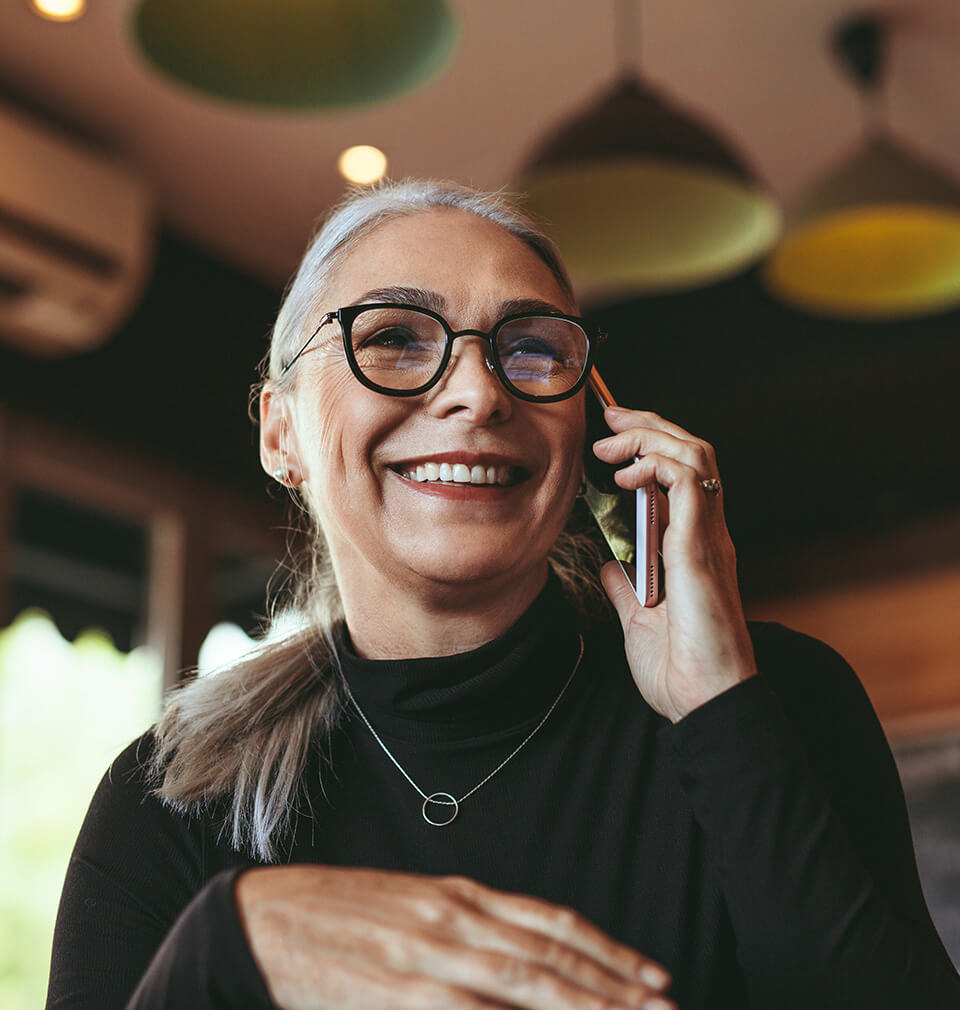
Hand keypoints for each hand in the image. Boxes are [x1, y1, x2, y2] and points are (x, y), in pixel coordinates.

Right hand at [236, 865, 674, 1009]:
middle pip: (550, 959)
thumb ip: (470, 925)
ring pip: (524, 989)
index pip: (550, 923)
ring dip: (582, 1009)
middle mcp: (453, 921)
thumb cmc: (345, 912)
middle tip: (666, 1008)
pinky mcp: (398, 995)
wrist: (267, 918)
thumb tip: (530, 953)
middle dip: (614, 989)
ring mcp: (427, 960)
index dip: (606, 950)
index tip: (652, 975)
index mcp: (459, 894)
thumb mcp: (415, 903)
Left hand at [593, 407, 756, 722]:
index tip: (610, 434)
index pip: (681, 473)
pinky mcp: (701, 549)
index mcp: (693, 545)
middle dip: (648, 424)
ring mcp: (708, 538)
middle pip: (691, 451)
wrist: (704, 702)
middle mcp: (707, 533)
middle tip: (609, 418)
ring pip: (695, 456)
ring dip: (649, 437)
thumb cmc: (679, 667)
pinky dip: (656, 466)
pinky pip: (688, 484)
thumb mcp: (638, 616)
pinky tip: (626, 475)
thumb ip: (626, 585)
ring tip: (610, 444)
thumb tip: (609, 561)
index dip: (649, 443)